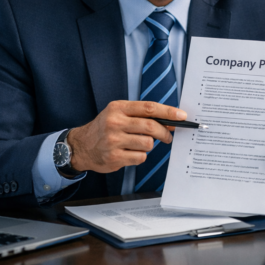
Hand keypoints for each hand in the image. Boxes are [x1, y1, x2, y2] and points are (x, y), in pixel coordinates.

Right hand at [68, 100, 185, 173]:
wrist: (81, 146)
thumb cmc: (106, 128)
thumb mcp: (120, 114)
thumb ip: (143, 116)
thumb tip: (170, 121)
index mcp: (118, 108)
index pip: (149, 108)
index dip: (168, 112)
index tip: (182, 116)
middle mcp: (114, 122)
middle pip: (151, 127)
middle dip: (164, 133)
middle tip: (168, 137)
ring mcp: (113, 141)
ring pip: (147, 144)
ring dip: (149, 145)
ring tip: (139, 144)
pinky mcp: (114, 157)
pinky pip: (140, 157)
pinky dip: (140, 156)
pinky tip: (129, 153)